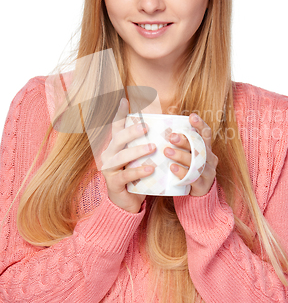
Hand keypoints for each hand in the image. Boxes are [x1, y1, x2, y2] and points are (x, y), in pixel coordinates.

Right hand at [100, 98, 155, 212]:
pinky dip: (138, 171)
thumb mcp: (139, 158)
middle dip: (132, 131)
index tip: (124, 100)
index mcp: (115, 146)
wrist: (127, 203)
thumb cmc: (136, 176)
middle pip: (118, 138)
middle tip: (146, 126)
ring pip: (121, 156)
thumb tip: (163, 127)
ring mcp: (109, 169)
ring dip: (137, 150)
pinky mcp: (114, 183)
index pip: (116, 127)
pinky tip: (150, 169)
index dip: (119, 114)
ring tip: (153, 147)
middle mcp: (109, 155)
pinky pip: (126, 176)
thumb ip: (146, 143)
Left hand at [164, 114, 217, 196]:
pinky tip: (172, 168)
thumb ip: (182, 146)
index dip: (200, 125)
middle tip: (171, 136)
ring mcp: (208, 172)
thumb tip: (166, 131)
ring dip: (181, 155)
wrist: (199, 195)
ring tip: (167, 151)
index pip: (206, 134)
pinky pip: (192, 177)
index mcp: (207, 149)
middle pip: (199, 147)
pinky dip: (182, 172)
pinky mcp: (203, 185)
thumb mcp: (189, 157)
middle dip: (185, 141)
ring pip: (196, 162)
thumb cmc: (190, 171)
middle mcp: (210, 159)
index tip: (191, 116)